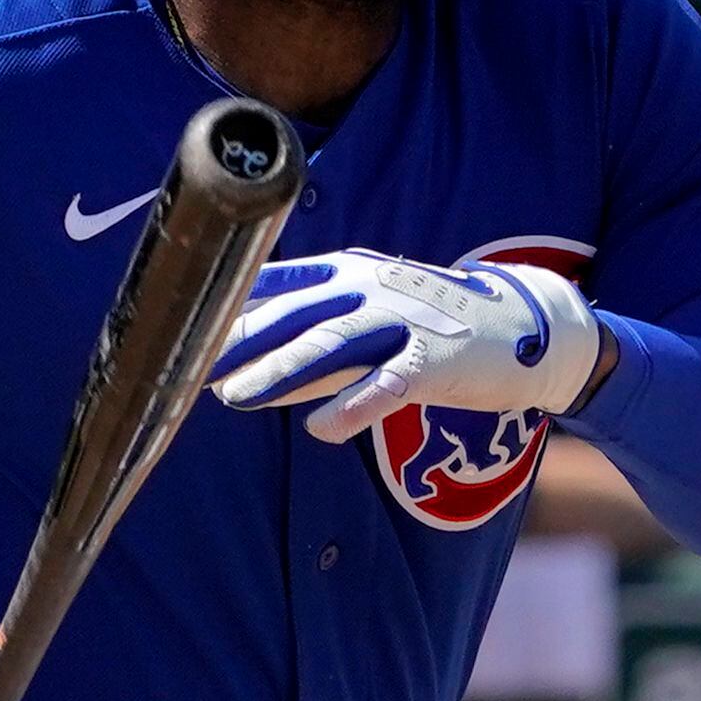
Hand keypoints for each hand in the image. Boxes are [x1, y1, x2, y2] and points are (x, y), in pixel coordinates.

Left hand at [210, 252, 606, 447]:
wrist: (524, 326)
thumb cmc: (430, 327)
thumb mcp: (369, 317)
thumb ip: (309, 342)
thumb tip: (240, 370)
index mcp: (348, 271)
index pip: (275, 280)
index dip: (227, 305)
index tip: (176, 327)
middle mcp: (371, 287)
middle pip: (292, 312)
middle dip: (238, 341)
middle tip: (187, 368)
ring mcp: (405, 321)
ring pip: (331, 343)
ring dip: (279, 372)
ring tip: (235, 397)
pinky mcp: (437, 359)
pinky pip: (389, 383)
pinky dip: (354, 405)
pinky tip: (322, 429)